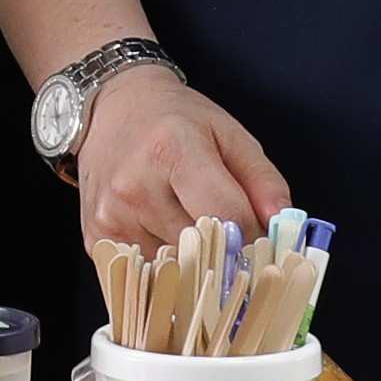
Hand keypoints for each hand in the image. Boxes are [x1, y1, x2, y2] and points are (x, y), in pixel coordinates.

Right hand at [72, 66, 291, 250]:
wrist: (111, 107)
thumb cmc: (174, 118)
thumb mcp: (229, 133)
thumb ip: (263, 180)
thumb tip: (283, 228)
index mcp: (172, 149)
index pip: (228, 216)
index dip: (255, 236)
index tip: (265, 244)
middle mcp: (135, 186)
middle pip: (202, 248)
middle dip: (226, 253)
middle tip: (235, 244)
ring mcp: (112, 216)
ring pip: (176, 267)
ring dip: (194, 262)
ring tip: (193, 229)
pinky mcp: (97, 238)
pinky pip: (147, 273)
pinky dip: (166, 265)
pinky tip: (167, 237)